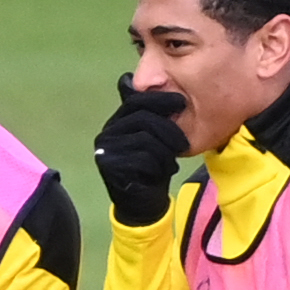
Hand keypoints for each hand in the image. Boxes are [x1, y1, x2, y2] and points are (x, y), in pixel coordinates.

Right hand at [93, 74, 187, 225]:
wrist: (142, 206)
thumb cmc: (151, 169)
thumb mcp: (155, 139)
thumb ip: (152, 116)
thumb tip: (145, 83)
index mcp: (116, 123)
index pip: (135, 101)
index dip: (159, 99)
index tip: (182, 102)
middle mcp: (106, 134)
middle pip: (142, 118)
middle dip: (168, 128)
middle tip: (183, 143)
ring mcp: (106, 150)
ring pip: (146, 138)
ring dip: (166, 151)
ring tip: (171, 161)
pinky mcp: (110, 167)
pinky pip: (144, 158)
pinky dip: (161, 165)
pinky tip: (164, 172)